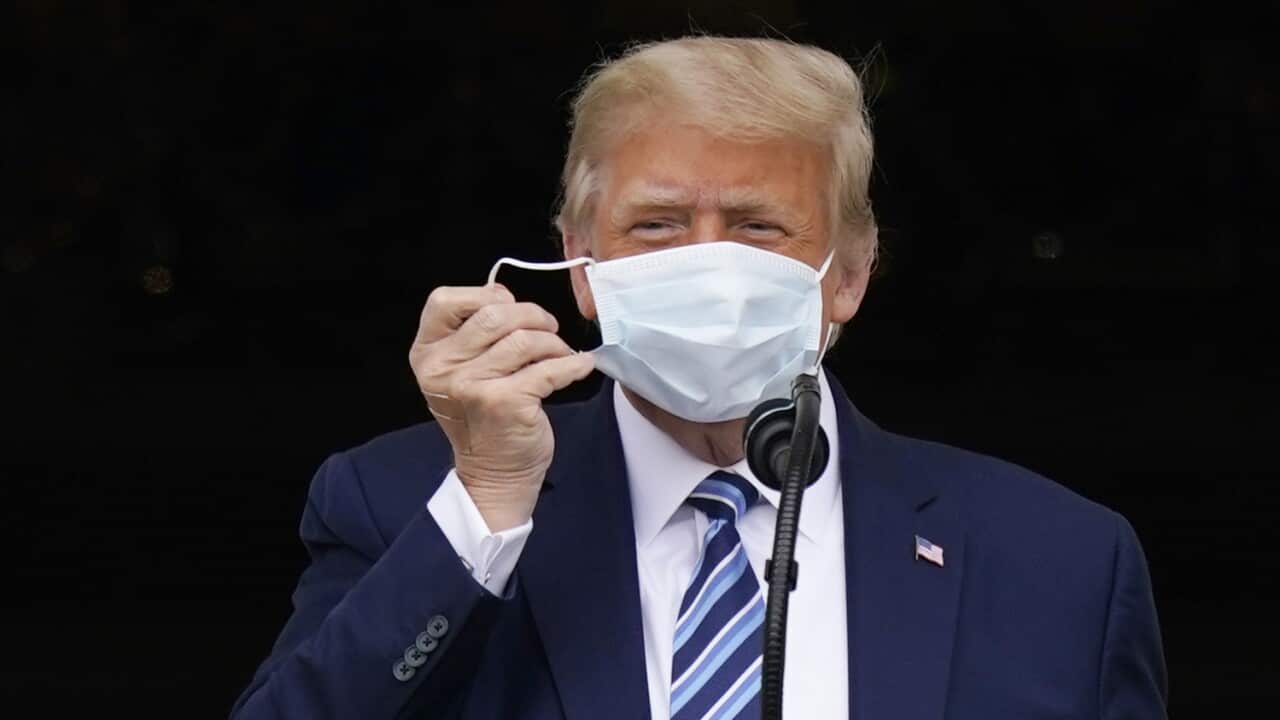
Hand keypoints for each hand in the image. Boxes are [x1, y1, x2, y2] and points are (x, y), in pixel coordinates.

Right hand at [409, 284, 594, 530]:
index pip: (445, 300)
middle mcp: (443, 368)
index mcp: (427, 353)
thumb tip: (503, 294)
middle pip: (494, 314)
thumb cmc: (483, 416)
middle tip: (549, 329)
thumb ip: (472, 333)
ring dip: (554, 342)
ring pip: (525, 339)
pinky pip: (549, 368)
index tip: (508, 306)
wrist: (493, 473)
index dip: (484, 294)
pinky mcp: (505, 403)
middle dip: (532, 315)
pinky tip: (579, 366)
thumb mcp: (460, 371)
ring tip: (561, 354)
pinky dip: (573, 364)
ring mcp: (471, 386)